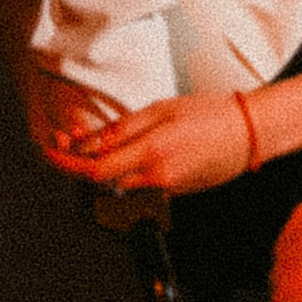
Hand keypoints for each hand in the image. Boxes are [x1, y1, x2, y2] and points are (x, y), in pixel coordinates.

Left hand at [48, 93, 251, 194]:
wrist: (250, 133)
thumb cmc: (211, 114)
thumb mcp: (161, 109)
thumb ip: (122, 129)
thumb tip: (90, 144)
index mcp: (151, 153)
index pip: (94, 170)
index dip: (66, 164)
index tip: (51, 152)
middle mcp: (156, 178)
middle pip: (103, 181)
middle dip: (82, 163)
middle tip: (71, 141)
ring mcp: (167, 189)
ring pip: (120, 182)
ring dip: (104, 166)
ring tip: (101, 142)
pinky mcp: (176, 192)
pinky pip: (141, 183)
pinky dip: (127, 169)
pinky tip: (133, 150)